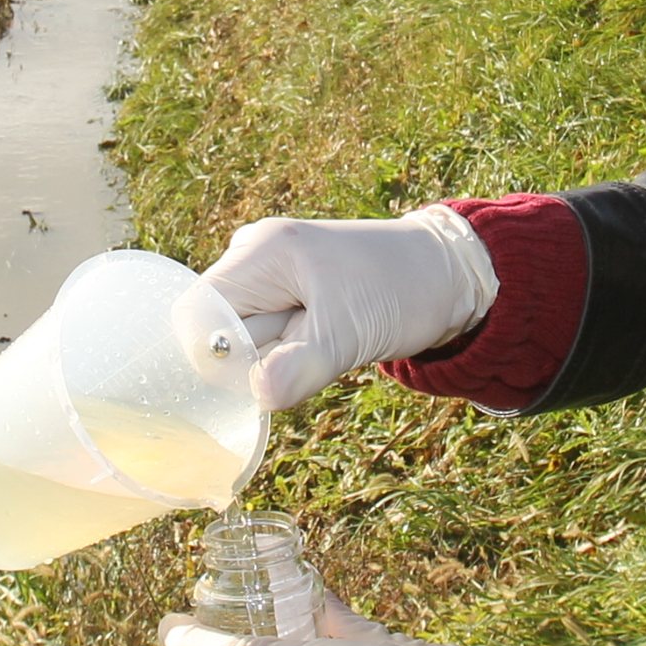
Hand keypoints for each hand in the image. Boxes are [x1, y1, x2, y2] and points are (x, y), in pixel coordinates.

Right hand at [204, 207, 499, 408]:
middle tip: (317, 341)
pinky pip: (268, 338)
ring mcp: (268, 274)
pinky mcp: (284, 294)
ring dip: (282, 354)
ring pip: (245, 339)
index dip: (220, 352)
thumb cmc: (402, 292)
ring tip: (329, 332)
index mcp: (261, 251)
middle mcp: (254, 255)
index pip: (198, 314)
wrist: (447, 276)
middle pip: (219, 328)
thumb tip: (256, 394)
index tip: (267, 366)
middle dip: (261, 353)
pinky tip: (326, 336)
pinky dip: (294, 350)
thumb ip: (301, 368)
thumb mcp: (353, 334)